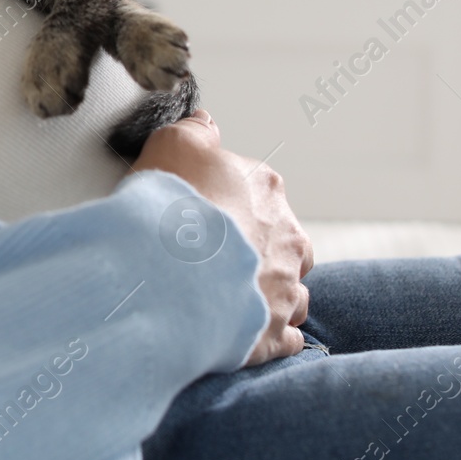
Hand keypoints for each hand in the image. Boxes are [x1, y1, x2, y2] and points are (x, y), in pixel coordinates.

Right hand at [132, 110, 313, 365]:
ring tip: (227, 300)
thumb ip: (194, 131)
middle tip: (214, 260)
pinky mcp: (274, 334)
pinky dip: (266, 335)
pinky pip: (282, 337)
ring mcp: (285, 289)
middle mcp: (287, 238)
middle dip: (256, 252)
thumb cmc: (172, 209)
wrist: (171, 275)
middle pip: (282, 244)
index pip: (260, 192)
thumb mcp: (173, 144)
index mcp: (267, 191)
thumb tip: (205, 123)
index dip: (229, 205)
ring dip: (266, 295)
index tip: (204, 216)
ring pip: (289, 292)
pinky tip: (239, 332)